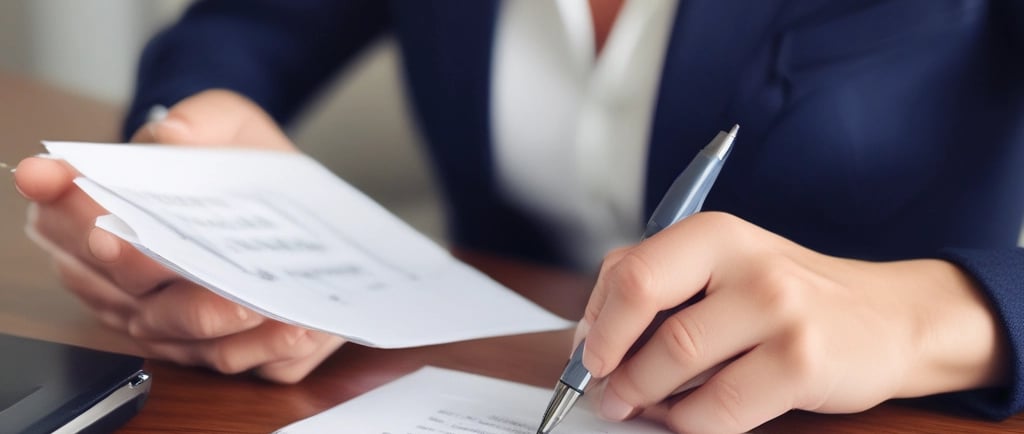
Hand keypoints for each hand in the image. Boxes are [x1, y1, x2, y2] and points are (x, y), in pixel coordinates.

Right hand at [15, 89, 344, 382]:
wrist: (289, 209)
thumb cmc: (240, 166)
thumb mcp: (227, 125)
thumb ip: (199, 121)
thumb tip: (175, 135)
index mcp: (104, 213)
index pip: (64, 215)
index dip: (63, 205)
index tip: (68, 191)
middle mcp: (123, 277)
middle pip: (119, 279)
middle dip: (142, 266)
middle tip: (174, 255)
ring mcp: (164, 320)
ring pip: (174, 327)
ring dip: (212, 314)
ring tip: (251, 298)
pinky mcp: (216, 349)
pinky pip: (229, 357)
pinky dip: (260, 344)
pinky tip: (291, 325)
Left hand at [578, 212, 1006, 432]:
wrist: (888, 318)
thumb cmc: (789, 298)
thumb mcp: (724, 270)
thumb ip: (660, 289)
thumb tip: (590, 340)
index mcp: (714, 234)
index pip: (629, 272)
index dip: (596, 323)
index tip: (587, 355)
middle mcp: (746, 263)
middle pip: (645, 313)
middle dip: (611, 365)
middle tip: (605, 393)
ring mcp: (778, 310)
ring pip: (675, 362)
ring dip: (645, 397)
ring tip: (642, 407)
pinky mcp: (801, 362)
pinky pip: (716, 409)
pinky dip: (688, 423)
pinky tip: (687, 420)